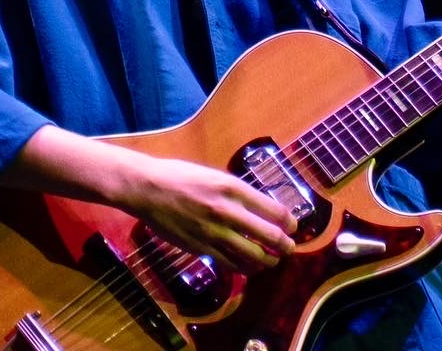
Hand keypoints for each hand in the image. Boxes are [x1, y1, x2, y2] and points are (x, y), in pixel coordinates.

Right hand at [117, 156, 297, 274]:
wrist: (148, 189)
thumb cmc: (180, 176)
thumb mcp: (214, 175)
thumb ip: (237, 192)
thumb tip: (259, 207)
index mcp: (233, 188)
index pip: (274, 209)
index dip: (289, 221)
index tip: (293, 225)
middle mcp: (227, 211)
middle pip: (269, 235)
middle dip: (286, 245)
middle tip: (290, 247)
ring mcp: (214, 232)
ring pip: (253, 255)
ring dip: (268, 260)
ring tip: (272, 260)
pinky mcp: (202, 248)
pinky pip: (231, 264)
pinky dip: (245, 267)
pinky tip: (249, 266)